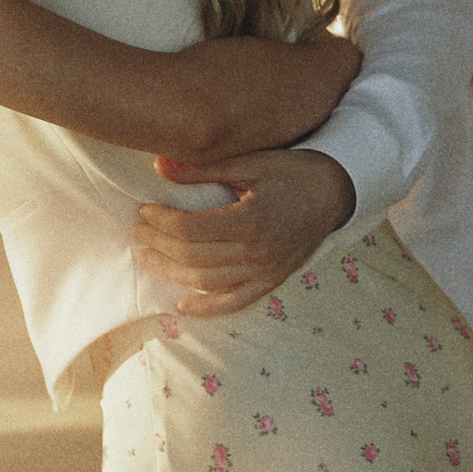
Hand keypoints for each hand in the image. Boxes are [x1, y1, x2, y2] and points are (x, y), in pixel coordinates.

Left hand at [134, 148, 354, 316]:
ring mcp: (266, 271)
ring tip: (147, 258)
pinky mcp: (272, 282)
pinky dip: (207, 309)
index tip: (144, 211)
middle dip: (159, 246)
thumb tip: (158, 165)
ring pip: (207, 282)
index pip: (191, 229)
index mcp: (252, 220)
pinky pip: (235, 302)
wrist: (335, 193)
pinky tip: (182, 306)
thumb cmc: (291, 172)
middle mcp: (258, 252)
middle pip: (194, 256)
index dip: (161, 222)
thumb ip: (203, 168)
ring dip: (171, 273)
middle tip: (137, 233)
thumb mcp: (250, 162)